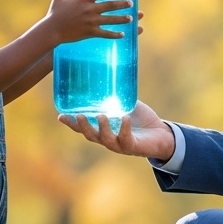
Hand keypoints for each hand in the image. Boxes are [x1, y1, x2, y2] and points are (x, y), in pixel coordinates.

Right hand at [47, 0, 133, 43]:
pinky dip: (114, 34)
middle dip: (121, 4)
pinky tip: (123, 34)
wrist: (52, 29)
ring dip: (122, 19)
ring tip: (131, 18)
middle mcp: (89, 9)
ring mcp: (90, 21)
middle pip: (109, 5)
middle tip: (131, 3)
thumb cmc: (55, 13)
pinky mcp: (90, 32)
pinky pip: (105, 33)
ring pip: (110, 19)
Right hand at [58, 101, 175, 159]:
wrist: (162, 134)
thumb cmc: (141, 120)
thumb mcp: (126, 105)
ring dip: (102, 128)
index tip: (60, 115)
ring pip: (106, 140)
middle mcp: (109, 139)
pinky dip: (124, 128)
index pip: (83, 128)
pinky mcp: (133, 147)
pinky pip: (126, 139)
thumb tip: (107, 76)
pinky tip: (124, 118)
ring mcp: (120, 145)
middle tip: (77, 116)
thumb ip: (116, 96)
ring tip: (101, 115)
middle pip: (90, 136)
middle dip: (83, 127)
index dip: (71, 124)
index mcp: (103, 130)